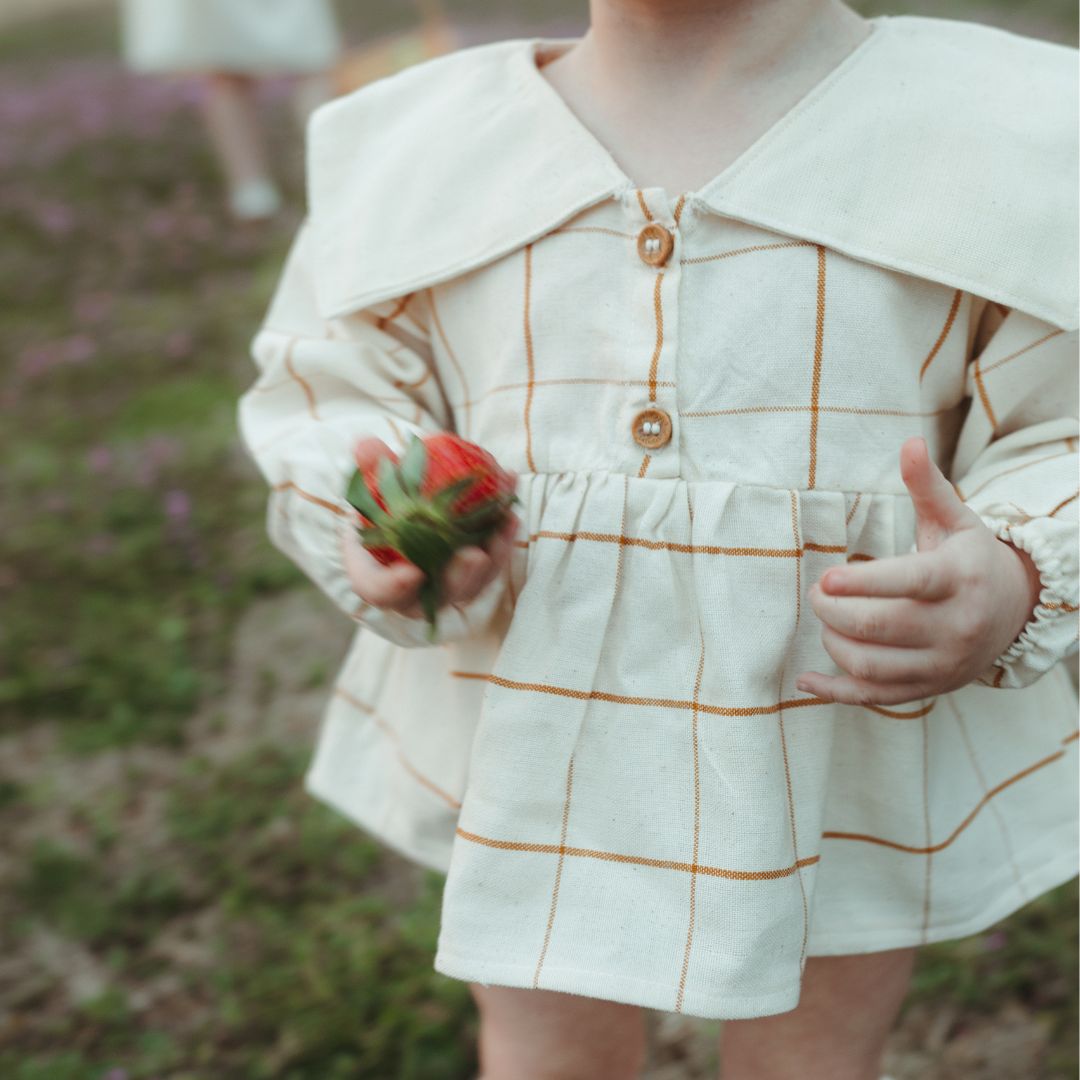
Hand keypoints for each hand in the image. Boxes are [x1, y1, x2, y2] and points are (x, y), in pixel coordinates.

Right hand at [341, 436, 518, 619]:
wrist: (403, 510)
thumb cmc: (378, 501)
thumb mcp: (370, 481)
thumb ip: (369, 466)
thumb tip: (366, 446)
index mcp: (375, 576)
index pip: (379, 591)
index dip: (394, 587)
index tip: (412, 573)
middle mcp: (413, 590)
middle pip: (438, 595)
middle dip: (459, 578)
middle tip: (474, 555)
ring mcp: (445, 584)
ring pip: (473, 583)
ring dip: (494, 555)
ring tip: (505, 521)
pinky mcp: (473, 573)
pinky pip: (492, 560)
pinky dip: (503, 534)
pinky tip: (510, 507)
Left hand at [796, 436, 1041, 705]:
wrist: (1015, 613)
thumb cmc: (971, 559)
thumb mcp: (956, 520)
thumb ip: (928, 486)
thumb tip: (909, 442)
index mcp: (958, 579)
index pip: (908, 583)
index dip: (863, 583)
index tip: (826, 578)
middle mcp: (955, 627)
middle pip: (877, 626)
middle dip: (832, 609)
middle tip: (818, 591)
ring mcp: (942, 664)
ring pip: (870, 665)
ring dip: (832, 642)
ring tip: (826, 618)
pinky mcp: (928, 689)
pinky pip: (874, 698)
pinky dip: (834, 692)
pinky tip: (806, 679)